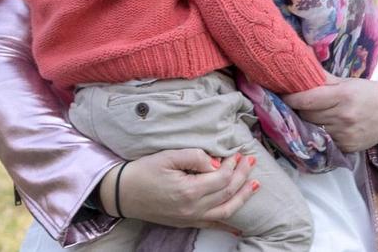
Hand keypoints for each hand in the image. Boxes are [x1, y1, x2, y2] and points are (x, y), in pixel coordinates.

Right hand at [97, 148, 256, 231]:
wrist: (121, 193)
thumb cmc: (143, 172)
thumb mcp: (168, 156)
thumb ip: (195, 156)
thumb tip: (217, 162)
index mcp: (188, 191)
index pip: (222, 178)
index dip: (233, 165)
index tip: (237, 153)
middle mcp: (192, 208)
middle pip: (227, 192)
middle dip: (242, 175)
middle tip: (250, 161)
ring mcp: (190, 218)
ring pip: (226, 211)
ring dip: (243, 197)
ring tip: (255, 185)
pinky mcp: (186, 223)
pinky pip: (212, 225)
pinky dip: (228, 224)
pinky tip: (240, 224)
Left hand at [283, 75, 377, 153]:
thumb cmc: (372, 94)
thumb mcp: (350, 82)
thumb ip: (324, 79)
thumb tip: (301, 67)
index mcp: (343, 95)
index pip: (306, 100)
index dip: (290, 98)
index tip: (281, 95)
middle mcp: (343, 116)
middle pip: (306, 115)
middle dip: (299, 110)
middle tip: (297, 104)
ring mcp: (344, 134)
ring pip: (313, 129)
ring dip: (309, 122)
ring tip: (312, 115)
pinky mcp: (346, 147)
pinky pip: (324, 140)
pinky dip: (321, 134)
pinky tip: (327, 127)